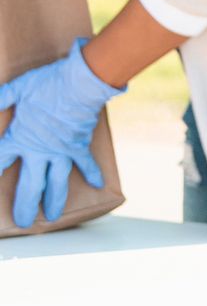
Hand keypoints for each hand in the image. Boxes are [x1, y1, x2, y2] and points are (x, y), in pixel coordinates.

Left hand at [0, 39, 123, 227]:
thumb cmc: (48, 84)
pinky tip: (97, 185)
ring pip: (57, 183)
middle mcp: (39, 151)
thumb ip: (1, 98)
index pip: (0, 162)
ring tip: (52, 217)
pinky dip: (92, 173)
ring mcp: (61, 151)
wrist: (81, 83)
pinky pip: (86, 163)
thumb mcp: (18, 89)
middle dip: (25, 206)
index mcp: (19, 138)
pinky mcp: (79, 146)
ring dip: (54, 201)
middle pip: (29, 186)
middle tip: (25, 222)